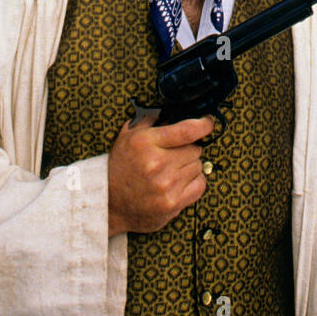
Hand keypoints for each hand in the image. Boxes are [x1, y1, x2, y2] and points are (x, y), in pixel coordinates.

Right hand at [107, 114, 212, 235]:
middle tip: (173, 155)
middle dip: (188, 149)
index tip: (207, 122)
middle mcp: (157, 163)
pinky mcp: (172, 204)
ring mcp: (166, 185)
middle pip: (195, 149)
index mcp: (146, 142)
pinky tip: (179, 182)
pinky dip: (193, 182)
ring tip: (171, 170)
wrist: (109, 202)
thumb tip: (172, 112)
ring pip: (198, 166)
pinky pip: (200, 185)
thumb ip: (149, 121)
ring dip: (189, 166)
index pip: (187, 130)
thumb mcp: (127, 137)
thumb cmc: (120, 167)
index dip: (203, 124)